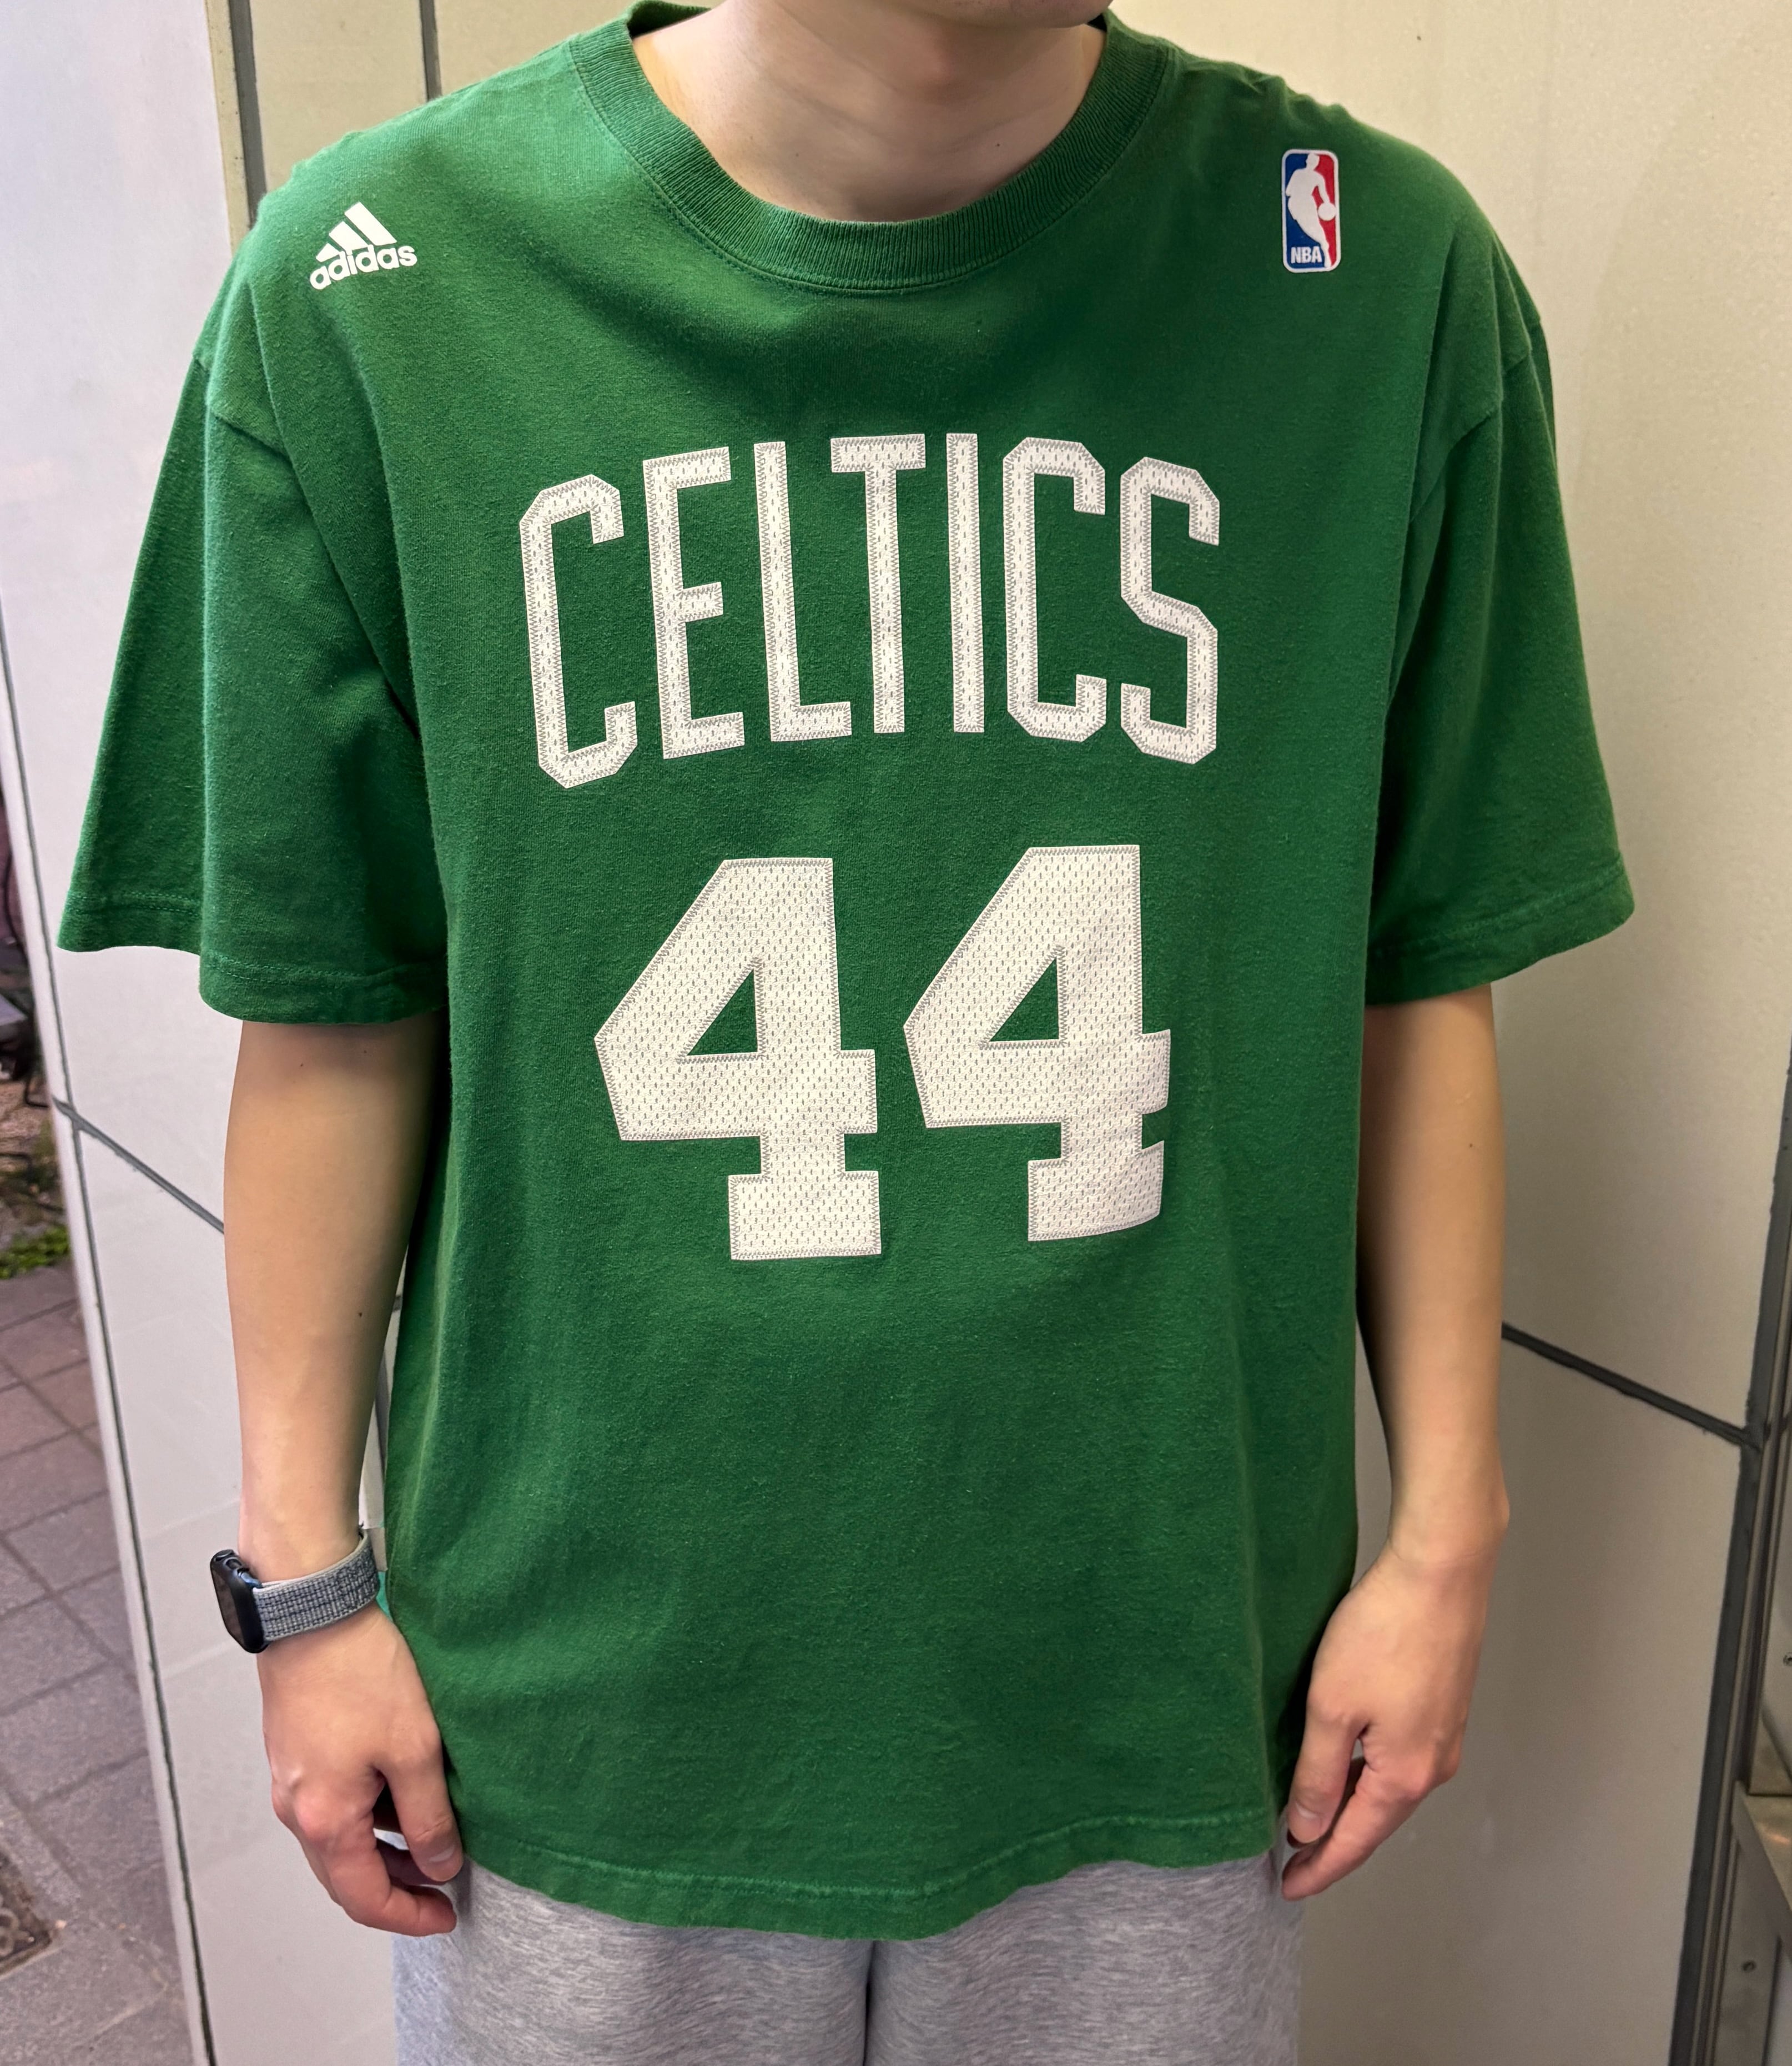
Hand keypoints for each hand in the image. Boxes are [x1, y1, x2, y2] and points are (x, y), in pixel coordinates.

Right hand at [259, 1602, 462, 1934]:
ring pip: (338, 1840)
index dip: (408, 1916)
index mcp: (325, 1821)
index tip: (446, 1917)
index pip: (363, 1898)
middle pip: (345, 1876)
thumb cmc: (361, 1673)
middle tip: (443, 1885)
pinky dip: (368, 1816)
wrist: (312, 1613)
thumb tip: (441, 1866)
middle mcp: (297, 1810)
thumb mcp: (414, 1749)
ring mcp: (291, 1781)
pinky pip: (332, 1806)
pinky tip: (401, 1792)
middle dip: (396, 1889)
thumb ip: (429, 1817)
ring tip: (433, 1836)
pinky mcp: (295, 1753)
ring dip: (383, 1850)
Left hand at [1280, 1537, 1497, 1898]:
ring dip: (1352, 1808)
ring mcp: (1443, 1735)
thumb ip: (1318, 1774)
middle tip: (1294, 1862)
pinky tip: (1347, 1766)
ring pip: (1389, 1788)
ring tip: (1313, 1820)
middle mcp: (1433, 1764)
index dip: (1319, 1867)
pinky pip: (1400, 1759)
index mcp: (1405, 1775)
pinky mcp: (1443, 1705)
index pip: (1355, 1841)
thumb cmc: (1384, 1632)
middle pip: (1376, 1821)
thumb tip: (1307, 1828)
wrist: (1439, 1573)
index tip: (1287, 1887)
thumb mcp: (1331, 1708)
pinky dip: (1370, 1775)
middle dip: (1334, 1844)